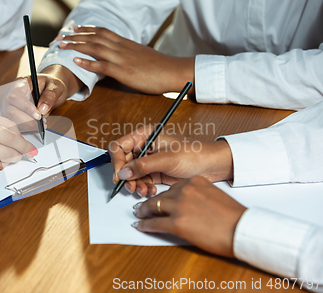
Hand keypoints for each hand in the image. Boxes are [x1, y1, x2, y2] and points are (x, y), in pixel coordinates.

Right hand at [0, 110, 37, 169]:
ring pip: (0, 163)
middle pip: (6, 154)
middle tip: (22, 153)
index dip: (24, 145)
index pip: (9, 138)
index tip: (32, 149)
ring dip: (8, 159)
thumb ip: (4, 124)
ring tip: (6, 152)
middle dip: (19, 154)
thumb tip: (21, 139)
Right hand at [2, 65, 82, 128]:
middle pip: (11, 111)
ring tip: (41, 124)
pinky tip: (35, 126)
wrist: (49, 89)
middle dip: (28, 121)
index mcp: (20, 84)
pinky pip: (14, 126)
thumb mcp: (55, 86)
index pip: (15, 96)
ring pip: (11, 121)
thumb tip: (42, 109)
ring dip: (27, 126)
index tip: (38, 115)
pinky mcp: (11, 116)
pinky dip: (26, 128)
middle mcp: (11, 95)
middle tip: (42, 122)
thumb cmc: (50, 85)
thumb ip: (50, 95)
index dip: (26, 107)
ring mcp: (9, 106)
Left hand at [57, 26, 194, 93]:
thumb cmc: (159, 66)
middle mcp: (121, 47)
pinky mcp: (123, 71)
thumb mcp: (141, 55)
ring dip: (76, 45)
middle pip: (94, 37)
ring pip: (94, 47)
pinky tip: (76, 60)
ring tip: (62, 45)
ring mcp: (121, 58)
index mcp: (126, 43)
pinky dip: (87, 62)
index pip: (102, 31)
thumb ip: (128, 53)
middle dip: (75, 36)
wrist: (173, 71)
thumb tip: (120, 56)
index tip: (75, 28)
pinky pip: (101, 65)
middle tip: (60, 36)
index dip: (87, 29)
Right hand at [108, 125, 232, 196]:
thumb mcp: (166, 159)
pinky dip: (142, 188)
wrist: (211, 166)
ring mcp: (149, 161)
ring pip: (130, 175)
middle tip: (132, 187)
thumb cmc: (194, 155)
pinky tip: (150, 191)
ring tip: (143, 191)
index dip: (117, 161)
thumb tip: (123, 172)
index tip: (120, 175)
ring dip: (134, 184)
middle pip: (123, 163)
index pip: (119, 146)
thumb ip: (142, 166)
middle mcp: (144, 147)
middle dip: (126, 176)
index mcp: (145, 136)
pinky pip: (140, 182)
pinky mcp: (154, 173)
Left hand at [133, 176, 246, 257]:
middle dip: (150, 202)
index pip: (172, 187)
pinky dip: (145, 225)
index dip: (163, 195)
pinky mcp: (177, 223)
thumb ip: (198, 195)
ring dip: (144, 211)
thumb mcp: (214, 195)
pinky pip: (154, 223)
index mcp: (194, 181)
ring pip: (153, 206)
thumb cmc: (233, 217)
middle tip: (142, 207)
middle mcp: (185, 190)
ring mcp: (179, 206)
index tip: (158, 198)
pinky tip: (140, 226)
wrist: (242, 230)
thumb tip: (188, 203)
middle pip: (161, 196)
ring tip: (139, 214)